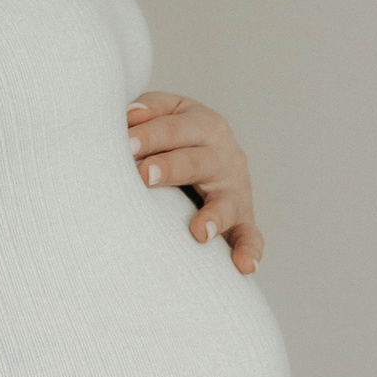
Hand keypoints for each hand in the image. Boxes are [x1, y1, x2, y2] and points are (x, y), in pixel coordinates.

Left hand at [127, 90, 262, 272]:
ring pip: (227, 203)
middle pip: (195, 162)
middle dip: (170, 168)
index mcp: (203, 124)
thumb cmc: (176, 132)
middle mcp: (224, 155)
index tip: (126, 144)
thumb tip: (131, 115)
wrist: (212, 151)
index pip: (174, 128)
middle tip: (144, 175)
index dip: (149, 135)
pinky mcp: (243, 218)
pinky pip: (250, 236)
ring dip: (213, 217)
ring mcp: (236, 189)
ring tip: (198, 232)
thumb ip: (149, 109)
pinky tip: (244, 267)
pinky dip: (249, 251)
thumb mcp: (168, 110)